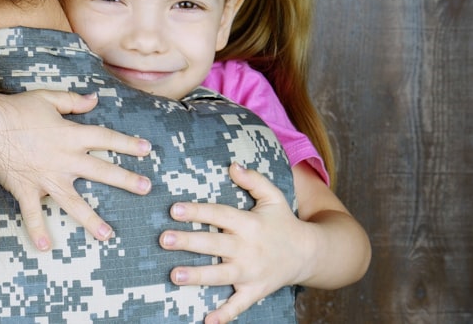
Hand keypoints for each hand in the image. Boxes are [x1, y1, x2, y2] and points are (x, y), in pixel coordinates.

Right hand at [0, 90, 151, 250]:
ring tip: (109, 235)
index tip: (147, 149)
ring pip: (74, 202)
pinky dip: (36, 230)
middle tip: (146, 188)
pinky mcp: (26, 189)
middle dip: (126, 180)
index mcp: (71, 135)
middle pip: (101, 170)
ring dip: (91, 220)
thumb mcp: (47, 98)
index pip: (106, 138)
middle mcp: (64, 159)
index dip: (128, 144)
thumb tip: (94, 99)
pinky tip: (44, 248)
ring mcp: (46, 177)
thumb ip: (73, 101)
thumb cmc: (15, 109)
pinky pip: (32, 214)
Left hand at [159, 163, 305, 323]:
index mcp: (249, 223)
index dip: (197, 211)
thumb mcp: (273, 196)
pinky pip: (238, 305)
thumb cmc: (284, 223)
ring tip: (174, 275)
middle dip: (188, 242)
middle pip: (214, 244)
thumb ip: (253, 180)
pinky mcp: (254, 290)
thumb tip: (232, 165)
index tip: (174, 209)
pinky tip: (207, 322)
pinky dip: (224, 315)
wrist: (308, 254)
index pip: (219, 214)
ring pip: (220, 275)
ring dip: (197, 275)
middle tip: (164, 239)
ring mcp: (250, 272)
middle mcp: (248, 248)